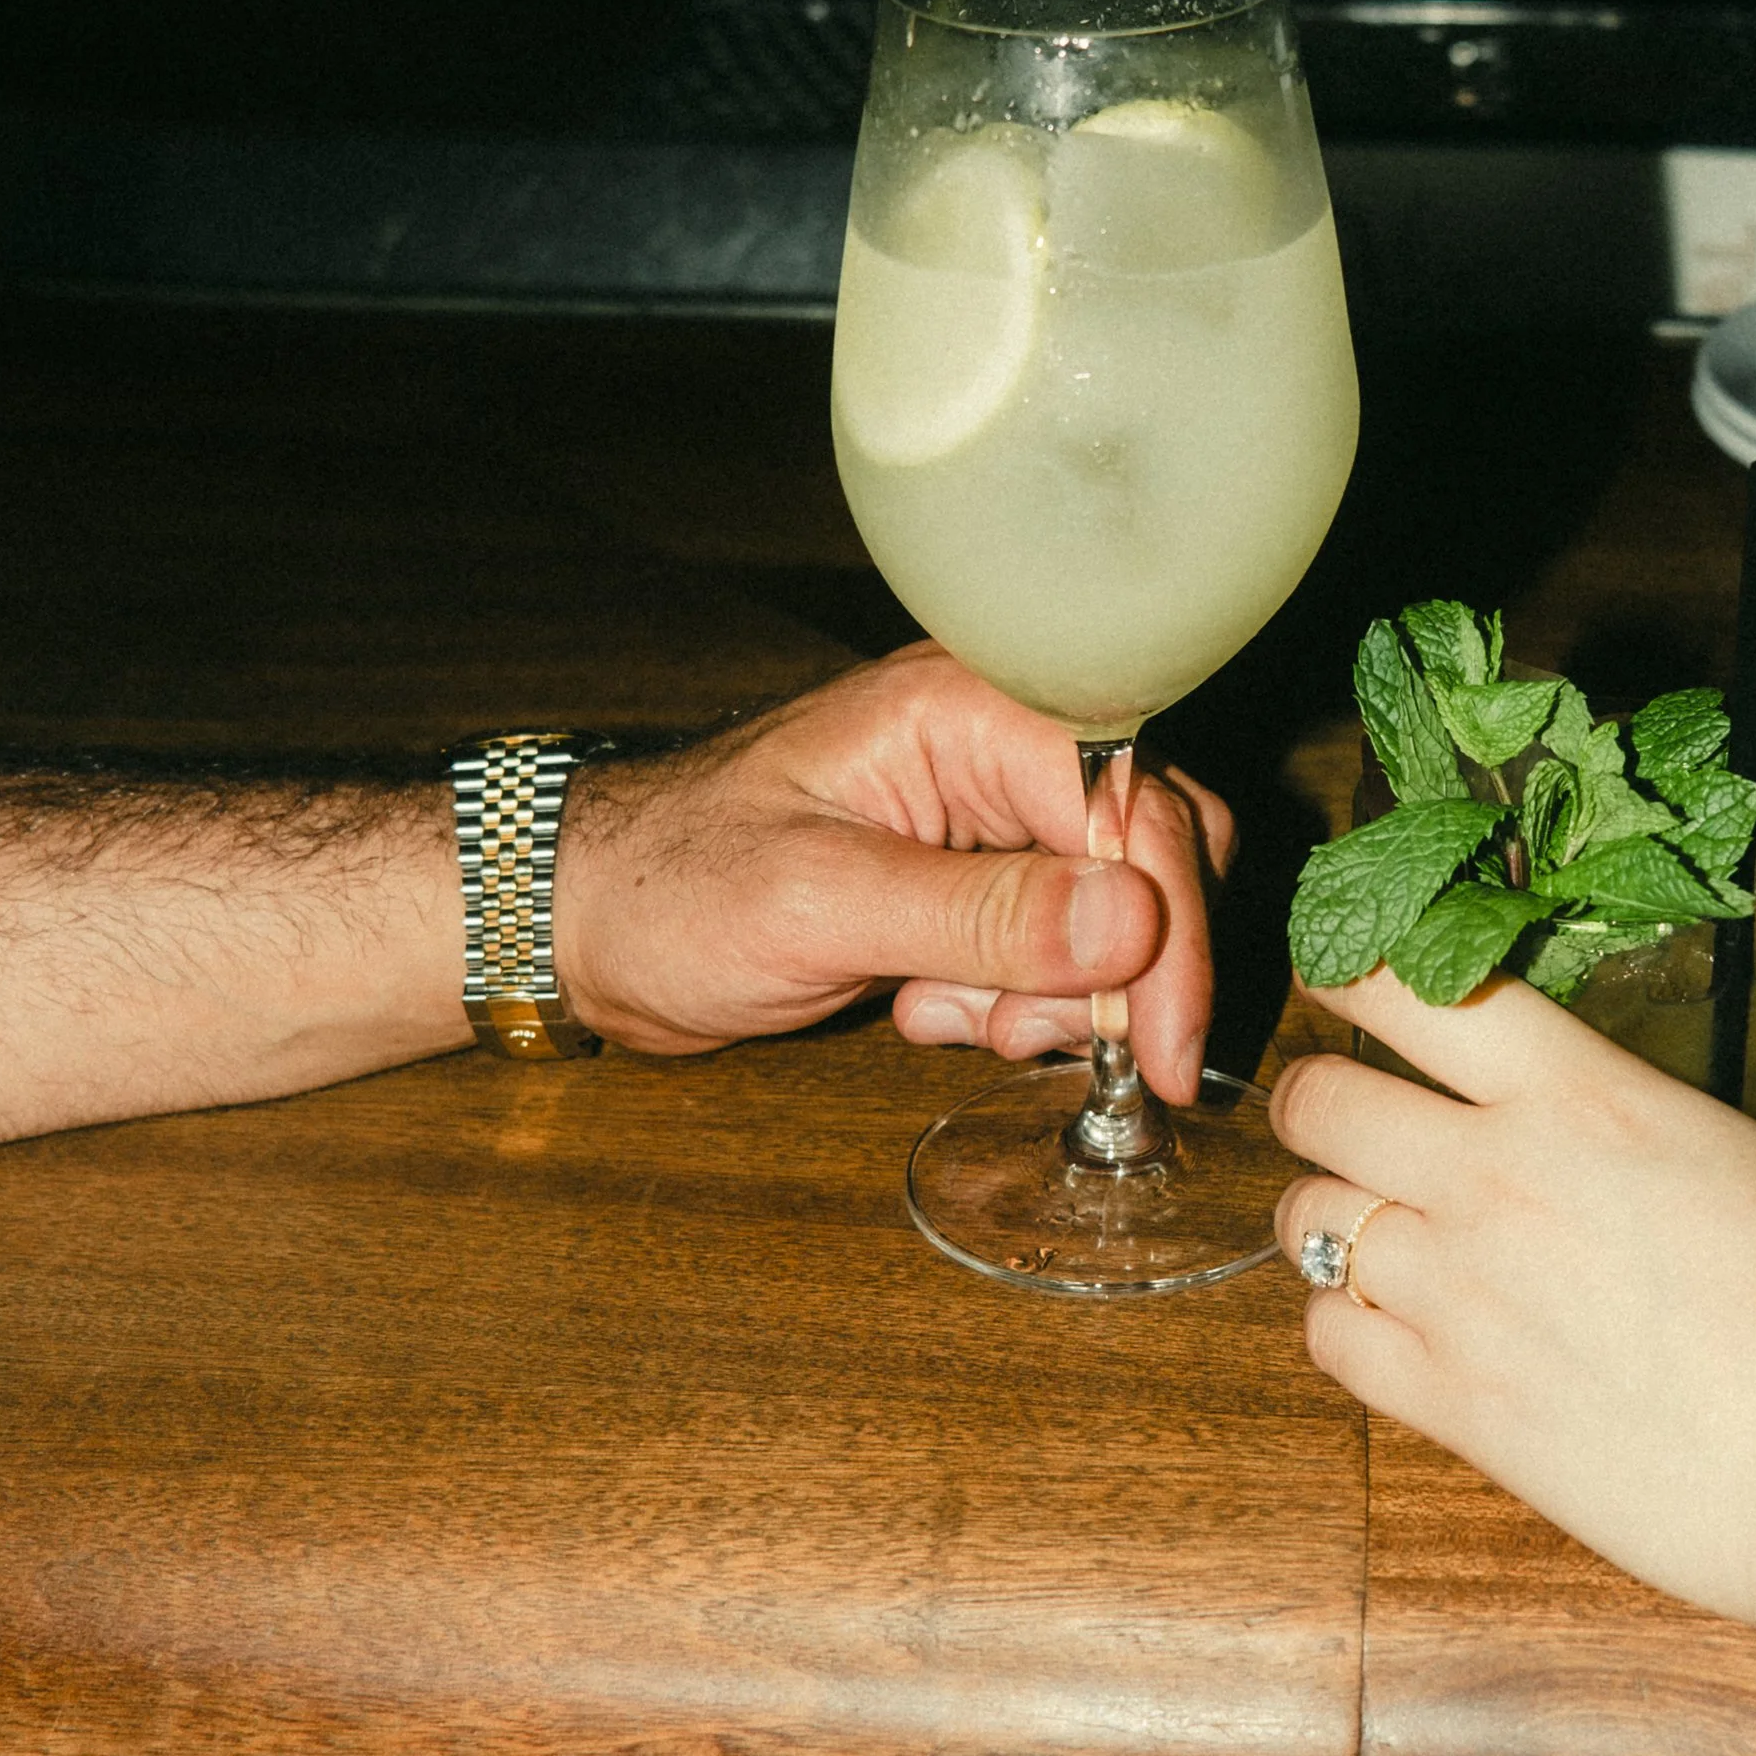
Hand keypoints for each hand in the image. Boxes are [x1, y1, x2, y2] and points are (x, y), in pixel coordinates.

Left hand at [553, 642, 1231, 1105]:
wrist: (588, 924)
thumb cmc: (669, 887)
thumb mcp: (819, 905)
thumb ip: (980, 916)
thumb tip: (1131, 924)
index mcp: (966, 710)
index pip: (1134, 804)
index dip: (1166, 929)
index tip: (1160, 1045)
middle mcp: (994, 750)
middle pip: (1151, 853)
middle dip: (1118, 968)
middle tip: (1040, 1038)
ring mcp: (986, 819)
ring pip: (1113, 914)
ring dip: (1058, 995)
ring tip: (949, 1020)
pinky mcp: (971, 887)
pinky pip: (1058, 950)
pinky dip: (1020, 1004)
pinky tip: (927, 1013)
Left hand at [1270, 977, 1755, 1644]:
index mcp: (1586, 1098)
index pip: (1407, 988)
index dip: (1352, 964)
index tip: (1349, 964)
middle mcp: (1495, 1182)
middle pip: (1317, 1099)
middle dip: (1323, 1094)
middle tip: (1363, 1107)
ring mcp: (1461, 1298)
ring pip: (1305, 1218)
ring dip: (1330, 1209)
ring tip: (1377, 1217)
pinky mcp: (1455, 1408)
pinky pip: (1326, 1340)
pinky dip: (1340, 1321)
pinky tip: (1393, 1321)